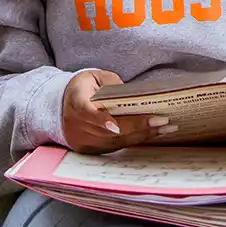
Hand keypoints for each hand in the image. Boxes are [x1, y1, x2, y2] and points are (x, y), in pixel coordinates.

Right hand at [61, 70, 176, 153]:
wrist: (60, 105)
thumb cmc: (83, 87)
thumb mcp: (94, 76)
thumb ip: (111, 84)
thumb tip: (132, 96)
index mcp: (76, 102)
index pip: (87, 112)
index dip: (101, 120)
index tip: (117, 125)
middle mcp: (76, 126)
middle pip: (109, 131)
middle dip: (138, 127)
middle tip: (162, 121)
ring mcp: (82, 141)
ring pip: (115, 142)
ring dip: (141, 136)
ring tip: (165, 128)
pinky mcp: (89, 150)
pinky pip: (114, 147)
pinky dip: (133, 141)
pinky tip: (152, 134)